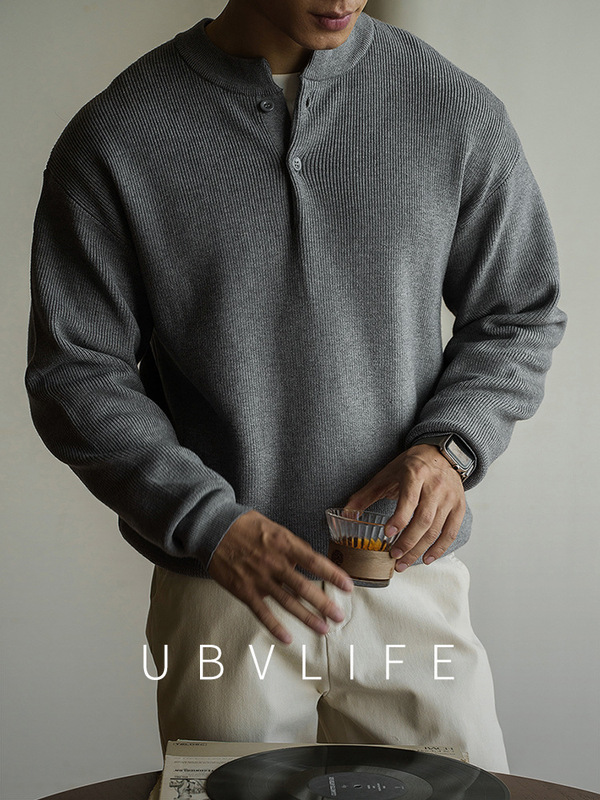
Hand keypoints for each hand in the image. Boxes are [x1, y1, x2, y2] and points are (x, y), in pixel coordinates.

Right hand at [208, 510, 352, 643]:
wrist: (214, 528)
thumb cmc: (246, 526)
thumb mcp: (274, 527)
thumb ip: (292, 545)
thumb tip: (310, 560)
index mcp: (284, 543)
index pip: (314, 561)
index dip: (333, 575)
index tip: (348, 587)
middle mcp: (274, 562)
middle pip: (304, 587)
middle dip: (324, 603)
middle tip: (339, 616)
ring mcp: (259, 578)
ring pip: (287, 602)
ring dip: (307, 617)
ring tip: (323, 629)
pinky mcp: (243, 590)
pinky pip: (262, 612)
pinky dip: (275, 627)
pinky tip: (287, 638)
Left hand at [345, 445, 465, 571]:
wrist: (441, 454)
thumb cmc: (411, 466)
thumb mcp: (386, 475)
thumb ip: (366, 494)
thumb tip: (346, 513)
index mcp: (415, 474)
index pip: (409, 500)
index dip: (399, 519)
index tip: (388, 534)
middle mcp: (435, 485)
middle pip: (423, 520)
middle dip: (408, 542)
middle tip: (394, 557)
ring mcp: (450, 497)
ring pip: (436, 529)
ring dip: (420, 550)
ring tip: (404, 562)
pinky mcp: (459, 506)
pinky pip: (451, 532)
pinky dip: (439, 548)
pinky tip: (426, 558)